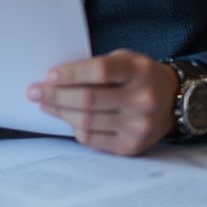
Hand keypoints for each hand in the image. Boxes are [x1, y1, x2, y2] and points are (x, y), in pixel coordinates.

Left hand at [27, 49, 178, 154]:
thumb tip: (55, 78)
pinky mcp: (131, 146)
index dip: (71, 73)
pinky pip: (93, 139)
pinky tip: (67, 117)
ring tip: (44, 103)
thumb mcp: (125, 60)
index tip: (49, 75)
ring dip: (60, 112)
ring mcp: (138, 126)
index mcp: (139, 70)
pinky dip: (75, 128)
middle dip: (56, 96)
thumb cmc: (139, 75)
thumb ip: (96, 67)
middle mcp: (142, 99)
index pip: (100, 71)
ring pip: (87, 121)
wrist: (172, 100)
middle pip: (89, 100)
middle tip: (34, 91)